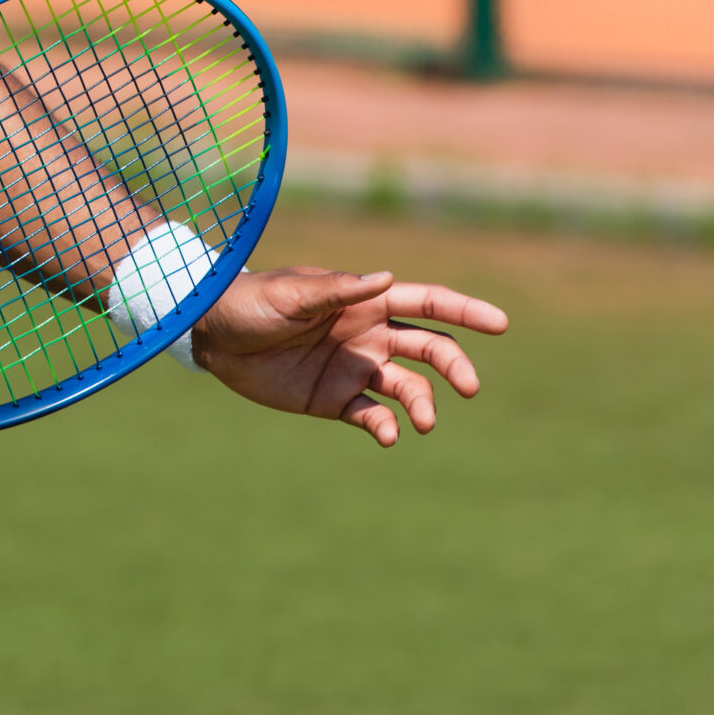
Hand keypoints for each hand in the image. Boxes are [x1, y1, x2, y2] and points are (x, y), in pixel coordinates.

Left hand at [188, 267, 509, 445]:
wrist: (213, 335)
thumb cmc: (253, 301)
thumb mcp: (294, 294)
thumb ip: (339, 290)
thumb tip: (387, 279)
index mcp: (365, 300)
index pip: (426, 303)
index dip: (465, 311)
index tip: (500, 323)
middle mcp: (369, 334)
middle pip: (430, 349)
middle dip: (454, 367)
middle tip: (469, 387)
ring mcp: (355, 368)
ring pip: (409, 387)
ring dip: (423, 403)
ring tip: (422, 422)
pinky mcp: (335, 399)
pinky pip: (373, 417)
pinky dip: (387, 428)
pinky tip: (388, 435)